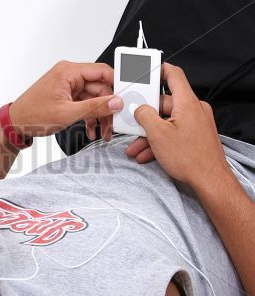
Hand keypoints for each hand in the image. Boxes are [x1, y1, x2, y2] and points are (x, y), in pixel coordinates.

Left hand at [9, 61, 122, 138]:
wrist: (15, 124)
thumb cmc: (32, 115)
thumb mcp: (67, 113)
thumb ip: (94, 107)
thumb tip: (115, 102)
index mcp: (69, 72)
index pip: (102, 71)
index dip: (116, 85)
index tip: (126, 98)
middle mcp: (69, 76)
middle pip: (100, 88)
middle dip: (107, 108)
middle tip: (112, 124)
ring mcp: (67, 87)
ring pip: (93, 99)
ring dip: (99, 116)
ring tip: (102, 132)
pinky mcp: (66, 97)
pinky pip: (84, 104)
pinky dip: (89, 116)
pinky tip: (90, 130)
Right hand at [127, 63, 228, 185]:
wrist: (209, 181)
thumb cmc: (190, 158)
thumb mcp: (158, 134)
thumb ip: (144, 116)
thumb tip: (139, 109)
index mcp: (187, 103)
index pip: (174, 75)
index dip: (158, 69)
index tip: (146, 71)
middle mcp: (193, 110)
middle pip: (164, 104)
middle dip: (144, 117)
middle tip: (131, 121)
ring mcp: (195, 123)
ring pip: (166, 122)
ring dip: (149, 134)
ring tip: (135, 147)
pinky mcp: (194, 136)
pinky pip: (173, 133)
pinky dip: (159, 141)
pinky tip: (146, 154)